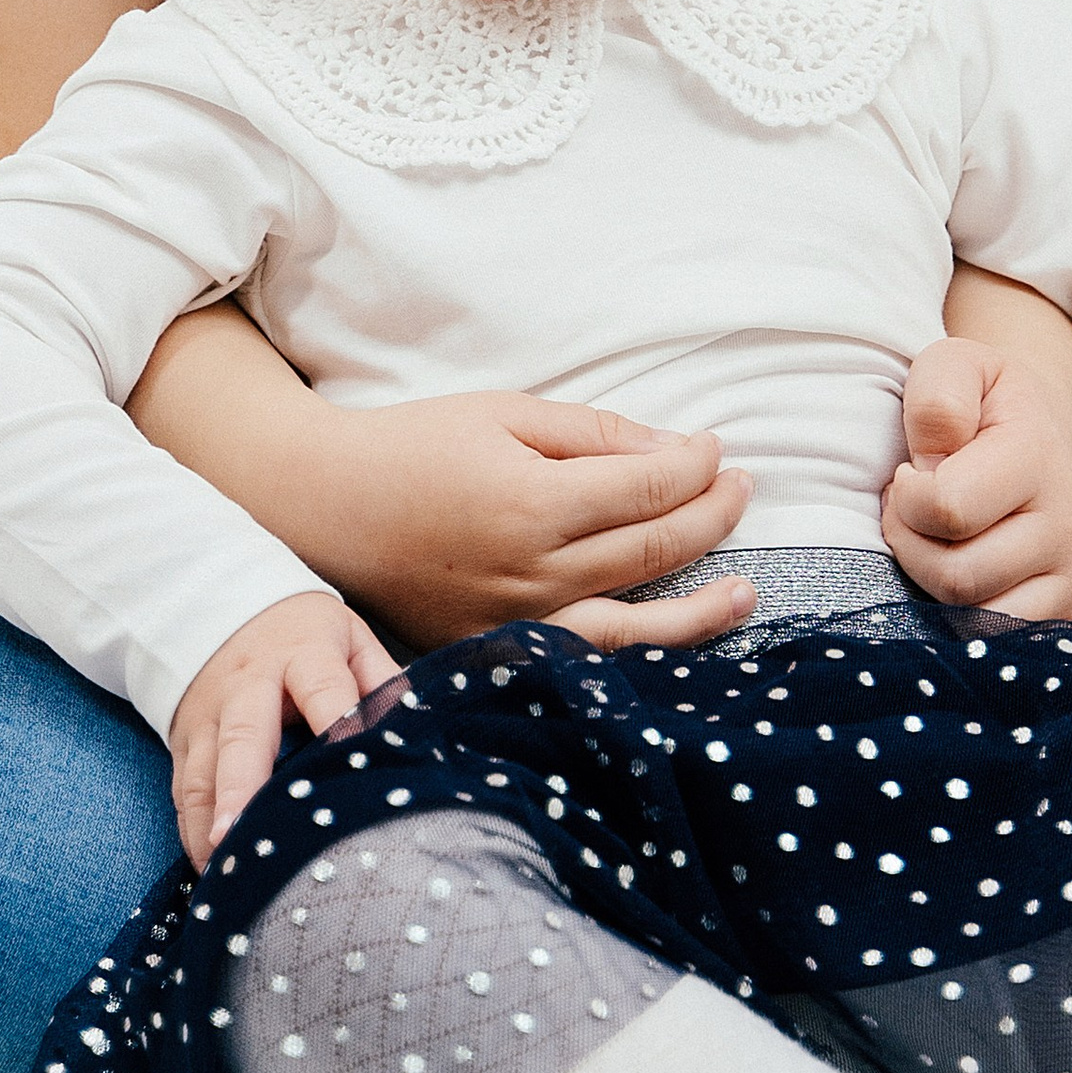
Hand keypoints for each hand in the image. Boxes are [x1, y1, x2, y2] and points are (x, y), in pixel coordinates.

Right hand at [169, 588, 398, 865]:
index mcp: (303, 653)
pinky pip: (183, 789)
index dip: (336, 724)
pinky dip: (192, 831)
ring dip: (210, 824)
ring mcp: (208, 714)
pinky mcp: (184, 740)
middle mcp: (248, 684)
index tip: (349, 764)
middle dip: (241, 789)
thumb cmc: (305, 635)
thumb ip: (384, 681)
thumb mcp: (351, 638)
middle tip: (237, 836)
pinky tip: (208, 869)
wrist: (224, 605)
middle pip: (243, 737)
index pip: (323, 688)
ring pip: (203, 772)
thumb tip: (419, 731)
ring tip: (223, 873)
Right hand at [311, 390, 756, 651]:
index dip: (695, 467)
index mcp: (532, 504)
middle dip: (709, 515)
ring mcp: (514, 621)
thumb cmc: (415, 446)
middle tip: (740, 488)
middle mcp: (530, 573)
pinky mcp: (494, 650)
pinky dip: (638, 652)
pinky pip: (584, 657)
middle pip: (651, 551)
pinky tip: (672, 639)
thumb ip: (593, 435)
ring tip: (746, 593)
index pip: (648, 489)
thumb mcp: (504, 415)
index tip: (715, 447)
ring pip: (632, 626)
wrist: (325, 505)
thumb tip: (676, 453)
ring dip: (698, 610)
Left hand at [882, 334, 1071, 621]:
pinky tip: (954, 570)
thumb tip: (932, 461)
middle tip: (913, 510)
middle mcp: (1066, 524)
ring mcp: (1069, 575)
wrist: (1037, 434)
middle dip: (910, 543)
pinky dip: (956, 616)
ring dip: (928, 582)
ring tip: (934, 537)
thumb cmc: (979, 403)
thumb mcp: (953, 365)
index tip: (909, 473)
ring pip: (971, 617)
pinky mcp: (1062, 612)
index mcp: (1036, 455)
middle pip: (955, 576)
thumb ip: (937, 396)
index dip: (906, 495)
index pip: (947, 509)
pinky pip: (992, 640)